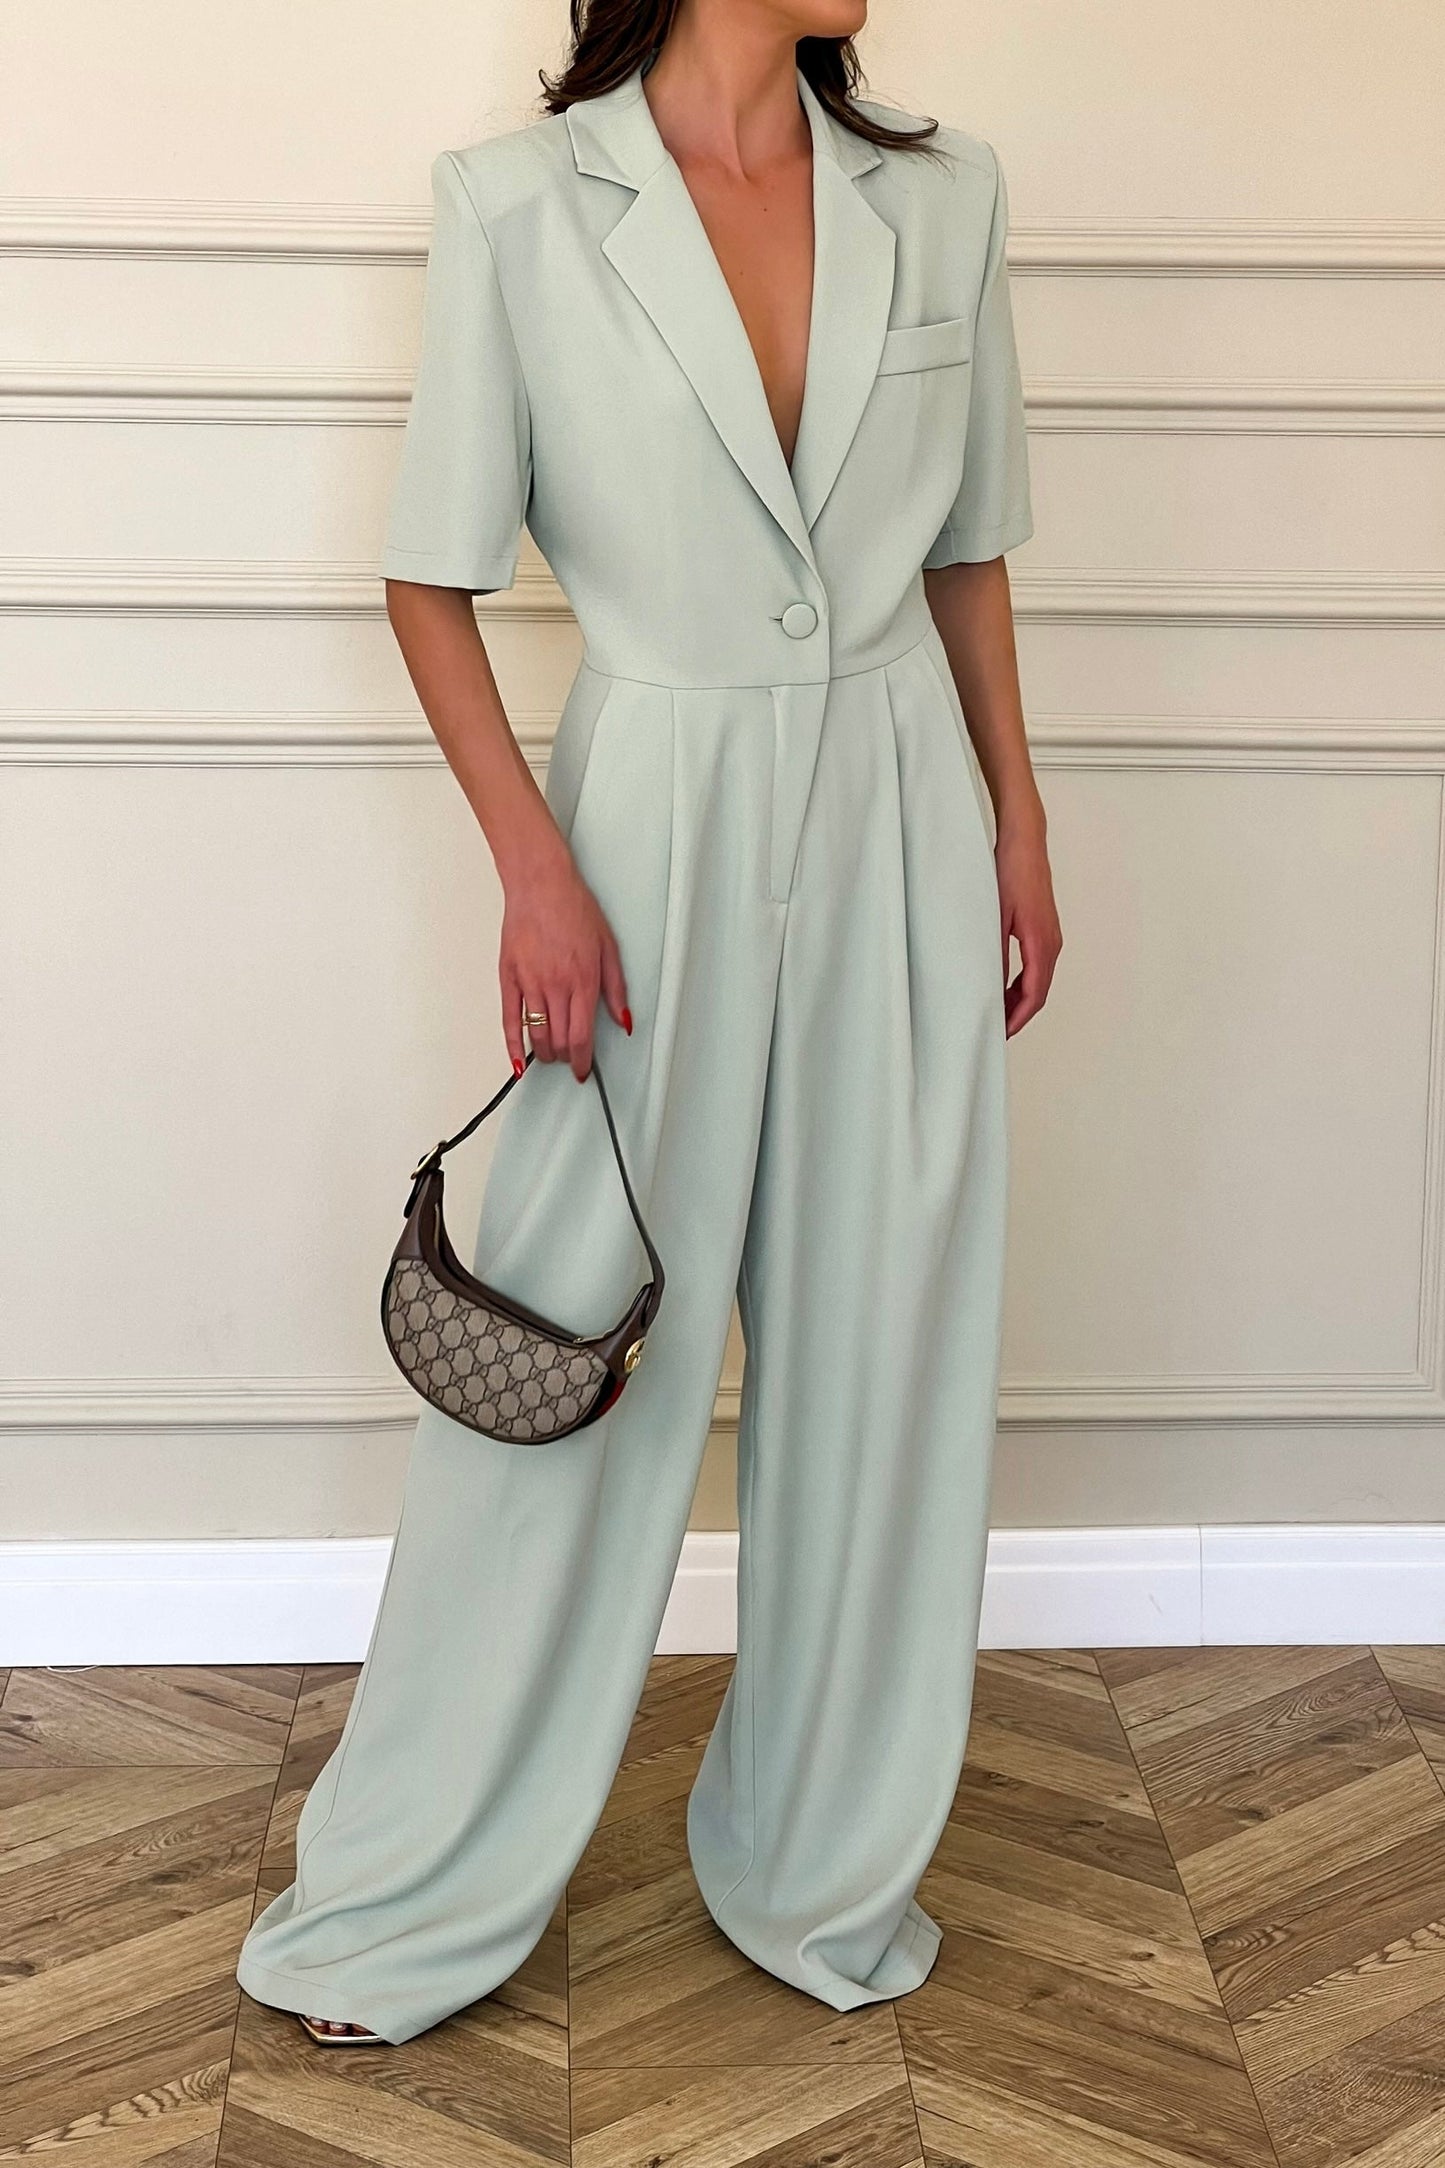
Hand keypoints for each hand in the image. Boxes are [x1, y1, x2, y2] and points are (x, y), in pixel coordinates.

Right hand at [500, 848, 631, 1080]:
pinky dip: (513, 1045)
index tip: (582, 1070)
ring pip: (537, 1034)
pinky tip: (517, 1061)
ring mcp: (530, 983)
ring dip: (545, 1053)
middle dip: (565, 1058)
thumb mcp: (609, 947)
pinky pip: (510, 1019)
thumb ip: (617, 988)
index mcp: (583, 981)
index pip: (581, 1036)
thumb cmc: (574, 909)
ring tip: (551, 1055)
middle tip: (570, 1060)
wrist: (541, 885)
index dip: (582, 1061)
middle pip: (559, 1040)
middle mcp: (556, 986)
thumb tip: (623, 1019)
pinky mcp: (510, 977)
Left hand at [995, 805, 1061, 1036]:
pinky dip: (1023, 983)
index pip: (1034, 995)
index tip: (1002, 1033)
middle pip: (1039, 992)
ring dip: (1020, 1000)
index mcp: (1042, 944)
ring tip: (997, 1012)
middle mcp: (1052, 944)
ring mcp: (1051, 936)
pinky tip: (1004, 986)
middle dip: (1019, 1015)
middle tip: (996, 1030)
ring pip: (1038, 980)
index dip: (1018, 1019)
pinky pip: (1037, 966)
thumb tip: (992, 986)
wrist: (1025, 842)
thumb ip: (996, 954)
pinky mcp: (1044, 929)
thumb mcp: (996, 918)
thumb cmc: (1011, 873)